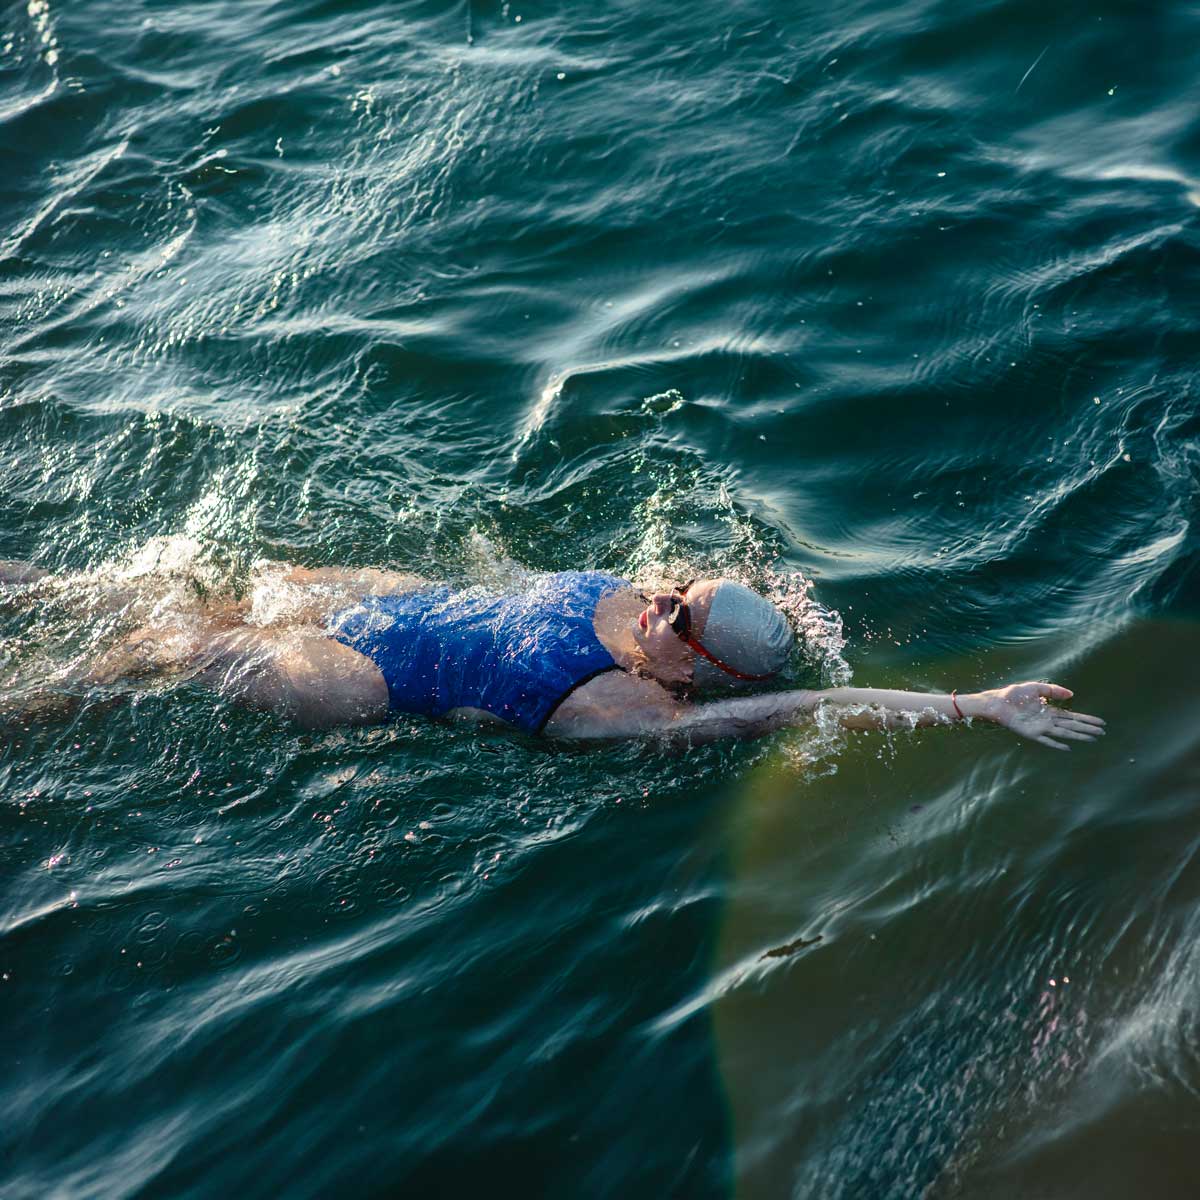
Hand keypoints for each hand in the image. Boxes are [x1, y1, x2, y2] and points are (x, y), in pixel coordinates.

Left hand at [968, 682, 1105, 750]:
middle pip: (1072, 725)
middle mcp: (1047, 721)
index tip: (1100, 722)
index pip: (1072, 716)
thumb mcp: (1035, 687)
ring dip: (1078, 736)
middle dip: (1087, 729)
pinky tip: (1067, 747)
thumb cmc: (1013, 694)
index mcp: (1049, 711)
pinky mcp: (1031, 733)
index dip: (1086, 719)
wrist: (996, 702)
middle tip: (1103, 733)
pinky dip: (1056, 744)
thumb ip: (1052, 690)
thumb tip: (1072, 694)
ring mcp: (1040, 728)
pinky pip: (1046, 740)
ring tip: (1092, 739)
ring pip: (1064, 733)